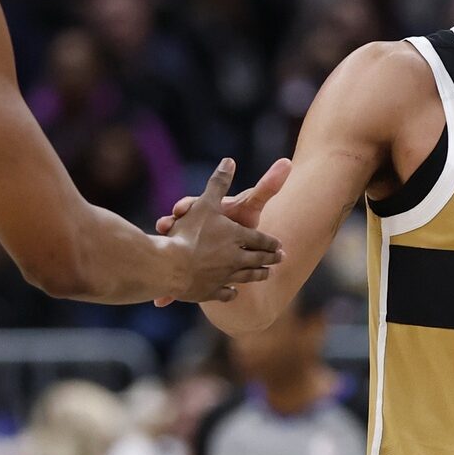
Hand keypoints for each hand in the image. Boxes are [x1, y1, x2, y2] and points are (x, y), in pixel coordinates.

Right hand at [153, 157, 290, 305]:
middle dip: (270, 259)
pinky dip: (231, 293)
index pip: (261, 240)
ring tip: (266, 275)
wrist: (172, 266)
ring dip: (257, 276)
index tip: (280, 246)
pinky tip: (233, 292)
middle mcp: (237, 259)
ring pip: (246, 277)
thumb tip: (229, 161)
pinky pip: (225, 293)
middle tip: (281, 259)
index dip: (271, 242)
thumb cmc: (189, 232)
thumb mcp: (205, 202)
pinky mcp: (210, 292)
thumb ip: (218, 182)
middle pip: (259, 260)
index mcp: (239, 237)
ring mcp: (225, 277)